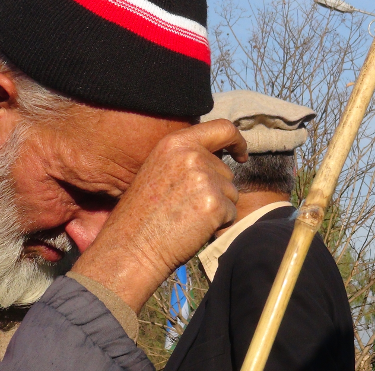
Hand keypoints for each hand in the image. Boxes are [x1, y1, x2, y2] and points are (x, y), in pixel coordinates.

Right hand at [72, 119, 246, 311]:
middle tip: (186, 207)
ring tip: (187, 217)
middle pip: (226, 170)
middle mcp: (192, 156)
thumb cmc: (143, 214)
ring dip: (217, 207)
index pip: (222, 128)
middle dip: (216, 189)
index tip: (241, 154)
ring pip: (231, 192)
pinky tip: (194, 228)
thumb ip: (186, 158)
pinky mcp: (215, 203)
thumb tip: (220, 157)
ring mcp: (205, 178)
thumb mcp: (159, 169)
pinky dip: (219, 224)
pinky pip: (231, 212)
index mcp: (176, 142)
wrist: (132, 246)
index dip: (237, 141)